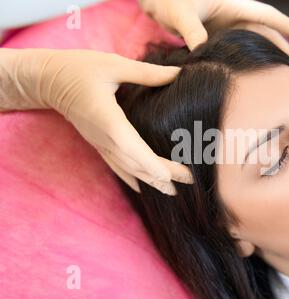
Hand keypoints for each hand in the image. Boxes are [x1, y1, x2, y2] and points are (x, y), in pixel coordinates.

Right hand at [1, 48, 192, 194]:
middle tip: (189, 182)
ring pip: (127, 169)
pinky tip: (143, 188)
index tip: (172, 176)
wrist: (48, 80)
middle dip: (162, 175)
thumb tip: (179, 74)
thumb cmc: (80, 69)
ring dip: (150, 181)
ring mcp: (100, 144)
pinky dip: (132, 178)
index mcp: (108, 119)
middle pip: (135, 163)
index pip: (132, 147)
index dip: (152, 163)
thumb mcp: (113, 65)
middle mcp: (104, 138)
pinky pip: (116, 166)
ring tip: (172, 192)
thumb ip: (146, 73)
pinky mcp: (98, 144)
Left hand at [139, 0, 288, 69]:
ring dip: (270, 59)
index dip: (285, 25)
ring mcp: (227, 28)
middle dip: (285, 51)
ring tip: (286, 78)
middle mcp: (235, 17)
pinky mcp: (218, 39)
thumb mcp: (181, 13)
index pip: (265, 15)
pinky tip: (256, 78)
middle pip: (266, 35)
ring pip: (255, 45)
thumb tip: (203, 54)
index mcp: (233, 5)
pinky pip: (239, 52)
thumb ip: (193, 32)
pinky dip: (250, 64)